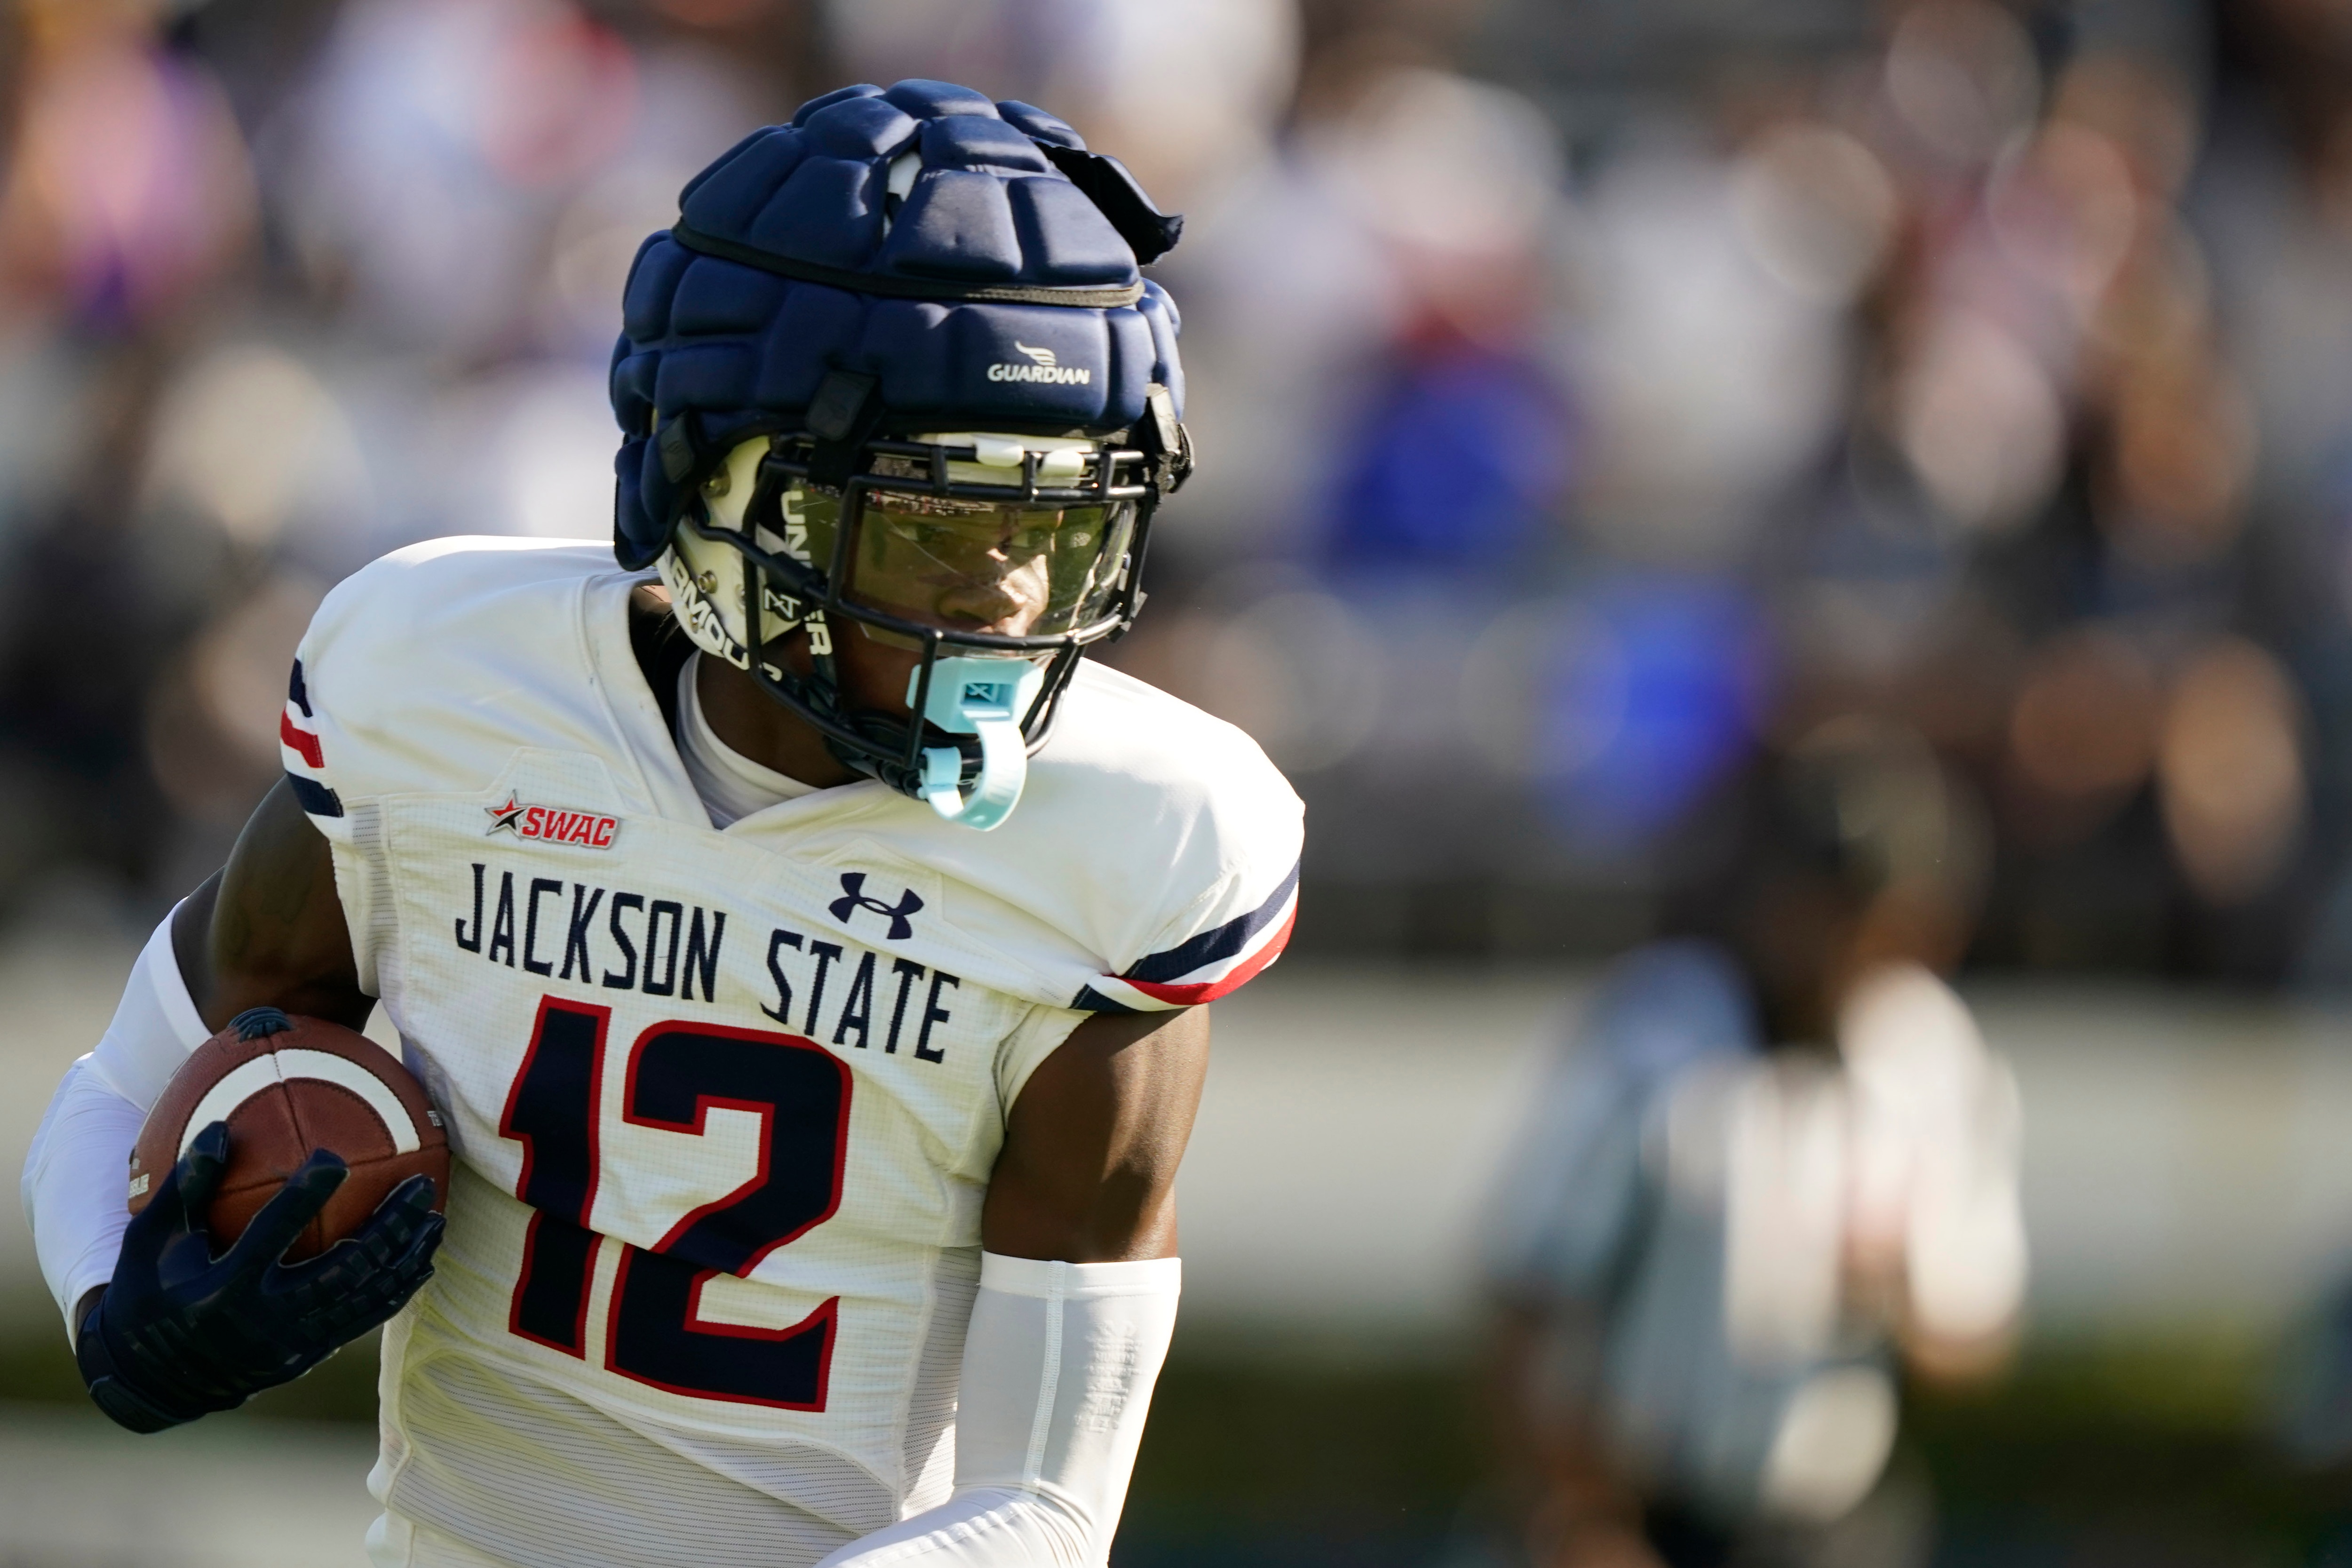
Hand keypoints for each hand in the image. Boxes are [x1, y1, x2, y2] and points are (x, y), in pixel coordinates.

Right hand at [76, 1120, 442, 1432]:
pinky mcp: (306, 1356)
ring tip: (436, 1219)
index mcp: (220, 1287)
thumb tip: (220, 1127)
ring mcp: (289, 1344)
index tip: (335, 1156)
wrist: (151, 1377)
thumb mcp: (152, 1239)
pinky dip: (396, 1291)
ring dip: (405, 1259)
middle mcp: (262, 1319)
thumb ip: (186, 1186)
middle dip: (388, 1229)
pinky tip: (422, 1261)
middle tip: (420, 1186)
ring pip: (364, 1299)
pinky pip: (363, 1321)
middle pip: (342, 1270)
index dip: (303, 1196)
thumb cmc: (150, 1289)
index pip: (270, 1234)